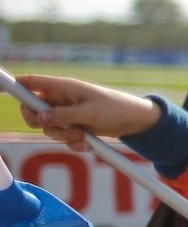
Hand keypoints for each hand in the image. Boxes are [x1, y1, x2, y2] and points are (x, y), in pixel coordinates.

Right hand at [14, 75, 161, 150]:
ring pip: (48, 128)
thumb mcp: (89, 112)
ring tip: (83, 135)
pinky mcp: (75, 127)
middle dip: (42, 124)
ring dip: (63, 136)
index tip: (1, 89)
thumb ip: (63, 116)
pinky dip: (73, 143)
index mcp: (63, 87)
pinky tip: (87, 144)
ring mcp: (67, 114)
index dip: (14, 85)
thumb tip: (39, 119)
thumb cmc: (116, 108)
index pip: (31, 83)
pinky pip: (63, 138)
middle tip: (57, 128)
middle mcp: (61, 100)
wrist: (136, 122)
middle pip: (33, 112)